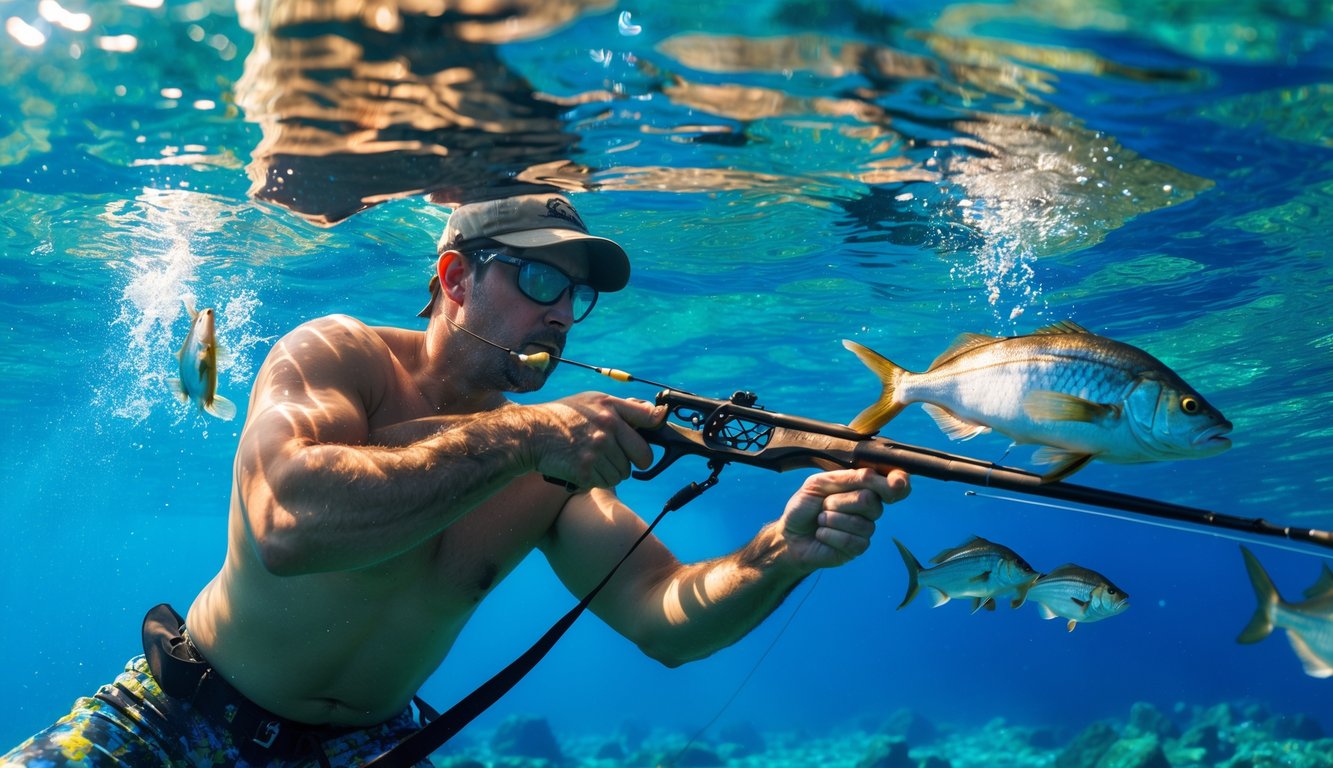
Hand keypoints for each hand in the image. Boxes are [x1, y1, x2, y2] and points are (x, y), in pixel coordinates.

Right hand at [526, 393, 665, 487]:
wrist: (531, 434)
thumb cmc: (564, 416)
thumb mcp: (593, 400)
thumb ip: (624, 407)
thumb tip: (656, 413)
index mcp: (610, 408)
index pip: (650, 420)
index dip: (653, 432)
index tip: (647, 439)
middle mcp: (607, 428)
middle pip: (643, 457)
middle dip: (633, 461)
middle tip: (615, 457)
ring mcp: (597, 450)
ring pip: (623, 474)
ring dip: (611, 472)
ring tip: (592, 460)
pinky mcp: (586, 470)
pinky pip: (605, 483)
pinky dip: (596, 480)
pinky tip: (582, 468)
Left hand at [779, 467, 909, 569]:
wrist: (791, 533)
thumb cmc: (805, 506)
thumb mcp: (820, 483)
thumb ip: (848, 478)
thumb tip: (874, 475)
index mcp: (863, 486)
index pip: (892, 483)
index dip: (899, 482)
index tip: (896, 483)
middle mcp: (870, 507)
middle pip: (869, 500)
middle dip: (838, 502)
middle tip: (824, 505)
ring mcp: (866, 528)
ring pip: (859, 523)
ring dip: (831, 520)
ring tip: (821, 520)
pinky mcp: (859, 548)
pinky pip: (851, 541)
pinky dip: (829, 536)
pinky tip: (822, 535)